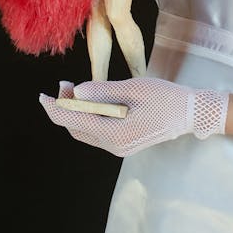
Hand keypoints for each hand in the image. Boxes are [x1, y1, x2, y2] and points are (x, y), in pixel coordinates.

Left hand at [39, 77, 228, 156]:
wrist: (191, 113)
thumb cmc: (164, 97)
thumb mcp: (133, 88)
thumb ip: (102, 91)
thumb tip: (75, 92)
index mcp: (114, 133)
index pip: (73, 121)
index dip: (55, 108)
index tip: (42, 95)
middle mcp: (113, 146)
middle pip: (76, 129)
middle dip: (64, 109)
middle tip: (63, 85)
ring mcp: (119, 148)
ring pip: (85, 132)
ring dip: (76, 113)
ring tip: (74, 90)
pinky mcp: (125, 144)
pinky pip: (97, 132)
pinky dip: (89, 117)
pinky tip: (91, 101)